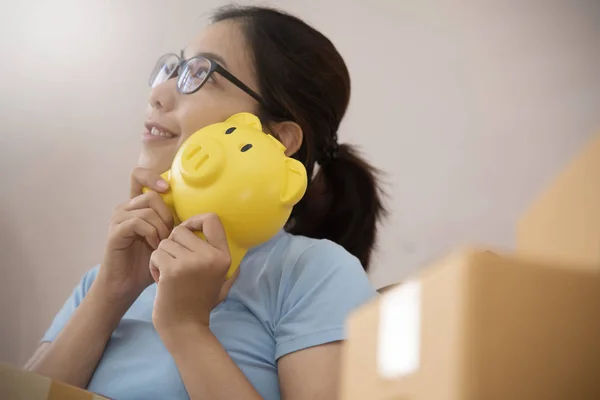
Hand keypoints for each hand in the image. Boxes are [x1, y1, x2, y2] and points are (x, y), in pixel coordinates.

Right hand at [95, 168, 173, 302]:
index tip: (167, 189)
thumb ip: (173, 222)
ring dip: (161, 227)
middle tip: (169, 235)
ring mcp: (118, 219)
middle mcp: (125, 208)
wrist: (127, 285)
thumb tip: (196, 207)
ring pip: (147, 210)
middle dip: (166, 215)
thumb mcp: (166, 238)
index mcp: (136, 206)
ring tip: (162, 244)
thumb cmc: (149, 262)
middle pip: (152, 196)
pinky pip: (137, 222)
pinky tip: (154, 247)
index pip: (138, 176)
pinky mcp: (115, 232)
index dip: (152, 176)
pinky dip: (151, 234)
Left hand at [149, 213, 235, 337]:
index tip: (187, 232)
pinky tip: (160, 279)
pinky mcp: (172, 270)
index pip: (212, 219)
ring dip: (161, 256)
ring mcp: (191, 263)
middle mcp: (210, 257)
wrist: (184, 327)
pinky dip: (154, 265)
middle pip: (181, 230)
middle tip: (173, 262)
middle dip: (172, 243)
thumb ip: (228, 263)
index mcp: (223, 256)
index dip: (195, 220)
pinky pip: (156, 253)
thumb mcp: (222, 282)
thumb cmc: (200, 303)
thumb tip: (239, 246)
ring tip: (168, 274)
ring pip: (165, 242)